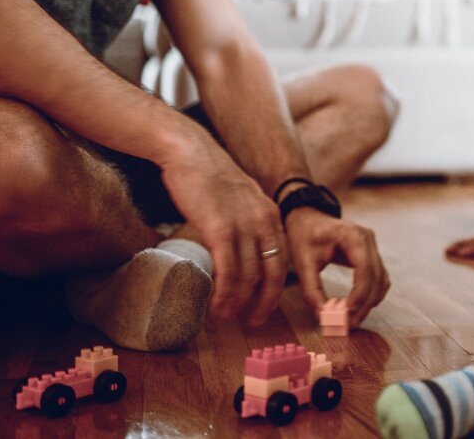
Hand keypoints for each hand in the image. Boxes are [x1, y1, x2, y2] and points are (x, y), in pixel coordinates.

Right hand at [157, 124, 288, 323]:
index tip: (263, 305)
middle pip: (273, 273)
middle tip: (252, 322)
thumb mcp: (240, 198)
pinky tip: (217, 306)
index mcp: (271, 214)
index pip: (283, 259)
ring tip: (225, 317)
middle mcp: (264, 220)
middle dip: (264, 303)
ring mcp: (244, 225)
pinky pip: (229, 272)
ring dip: (239, 304)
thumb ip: (247, 221)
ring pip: (249, 277)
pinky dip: (225, 294)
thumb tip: (240, 249)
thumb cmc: (208, 177)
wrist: (190, 152)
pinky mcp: (221, 229)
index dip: (274, 287)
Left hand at [284, 208, 389, 327]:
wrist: (307, 218)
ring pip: (381, 280)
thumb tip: (323, 317)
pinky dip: (371, 295)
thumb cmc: (304, 235)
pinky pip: (379, 278)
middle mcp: (368, 239)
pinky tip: (357, 307)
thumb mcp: (303, 262)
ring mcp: (372, 246)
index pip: (365, 268)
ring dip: (370, 302)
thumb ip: (311, 290)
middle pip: (376, 277)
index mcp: (352, 235)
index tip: (347, 314)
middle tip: (349, 324)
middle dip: (365, 303)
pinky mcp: (371, 254)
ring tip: (352, 319)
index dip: (359, 294)